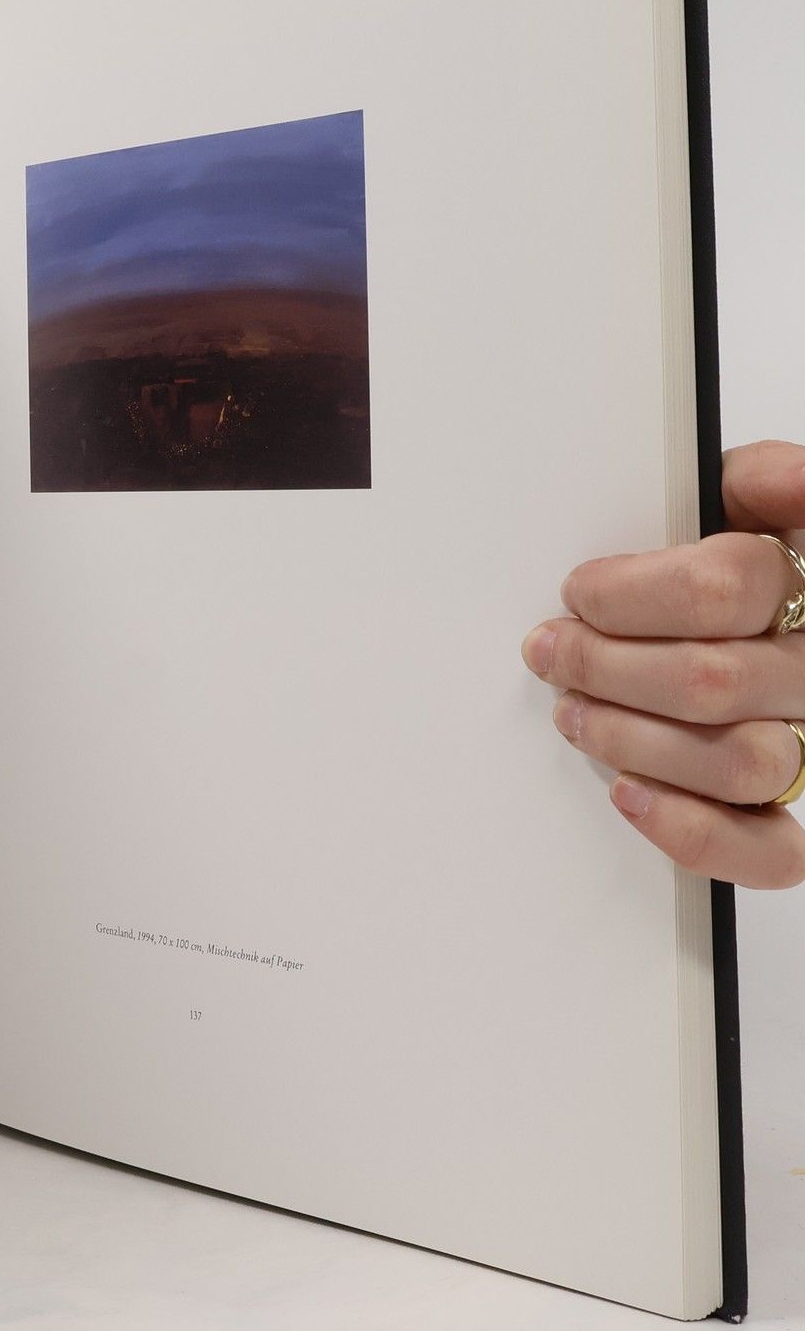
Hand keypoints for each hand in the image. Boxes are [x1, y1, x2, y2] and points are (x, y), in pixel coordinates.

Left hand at [524, 439, 804, 887]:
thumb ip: (757, 480)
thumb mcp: (729, 495)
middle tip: (551, 649)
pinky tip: (629, 793)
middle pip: (713, 679)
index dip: (631, 594)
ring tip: (572, 710)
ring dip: (629, 738)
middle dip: (606, 665)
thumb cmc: (718, 552)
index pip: (729, 587)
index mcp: (803, 577)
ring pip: (739, 761)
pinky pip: (769, 851)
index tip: (578, 592)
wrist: (732, 613)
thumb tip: (778, 478)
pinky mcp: (787, 817)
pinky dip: (692, 831)